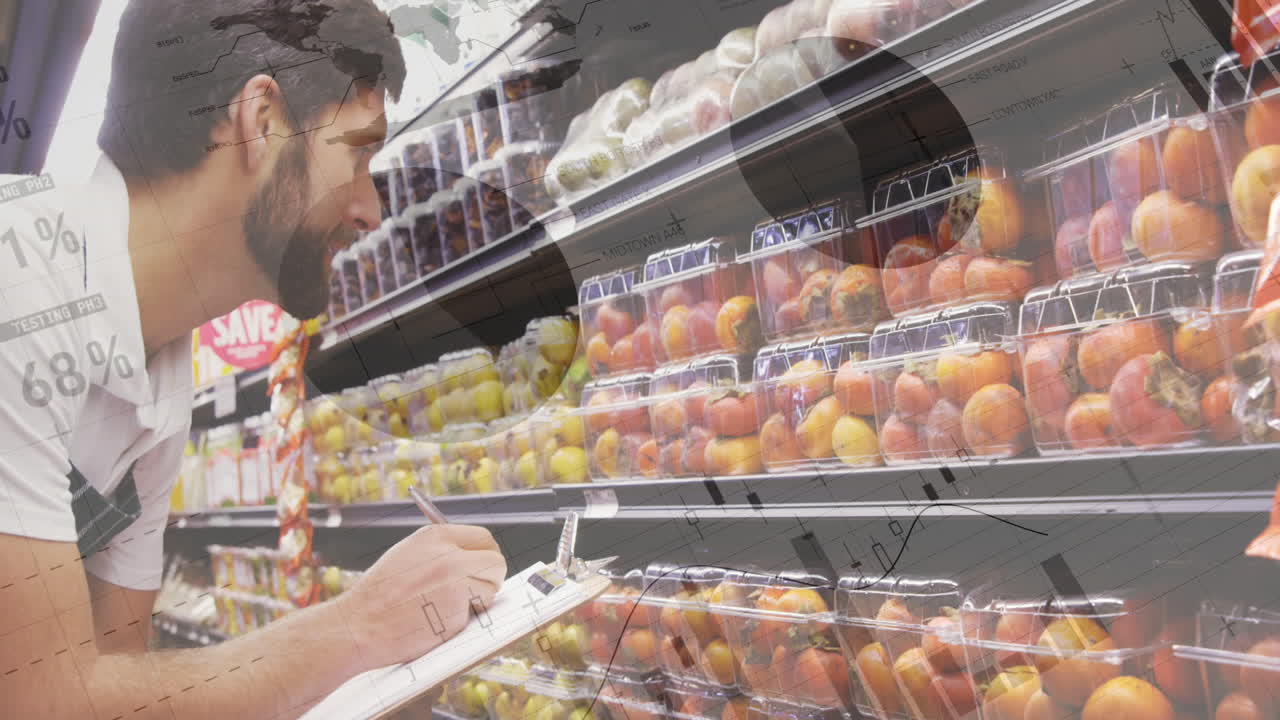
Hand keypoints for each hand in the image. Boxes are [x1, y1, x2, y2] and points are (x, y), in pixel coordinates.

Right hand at [334, 524, 506, 671]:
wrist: (358, 624)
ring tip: (447, 608)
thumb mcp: (408, 555)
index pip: (484, 538)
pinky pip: (476, 613)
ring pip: (491, 588)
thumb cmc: (379, 596)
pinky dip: (464, 620)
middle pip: (496, 562)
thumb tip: (471, 555)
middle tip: (479, 592)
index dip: (487, 555)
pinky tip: (437, 621)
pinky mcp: (457, 607)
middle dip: (491, 578)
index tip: (484, 567)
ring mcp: (455, 580)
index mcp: (436, 536)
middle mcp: (449, 554)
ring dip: (479, 601)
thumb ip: (440, 550)